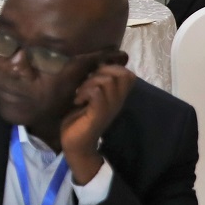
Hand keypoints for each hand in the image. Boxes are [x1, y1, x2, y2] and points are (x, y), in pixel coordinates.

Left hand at [59, 61, 131, 182]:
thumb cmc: (80, 118)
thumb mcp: (89, 96)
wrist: (75, 143)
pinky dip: (85, 92)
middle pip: (121, 74)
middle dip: (100, 73)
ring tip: (80, 94)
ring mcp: (109, 108)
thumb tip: (94, 62)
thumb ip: (95, 82)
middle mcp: (117, 101)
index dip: (111, 68)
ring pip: (108, 81)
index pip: (128, 74)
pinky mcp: (98, 115)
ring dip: (89, 83)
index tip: (93, 76)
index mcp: (116, 96)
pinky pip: (97, 94)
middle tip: (86, 85)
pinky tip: (78, 101)